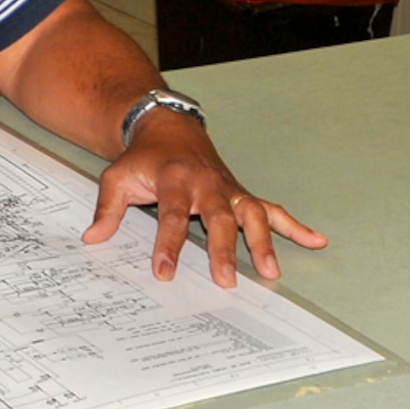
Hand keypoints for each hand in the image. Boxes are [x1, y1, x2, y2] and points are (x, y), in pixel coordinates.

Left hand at [82, 108, 326, 286]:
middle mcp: (207, 183)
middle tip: (225, 280)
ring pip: (251, 214)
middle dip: (223, 249)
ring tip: (271, 271)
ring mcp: (228, 188)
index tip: (165, 272)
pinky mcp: (241, 193)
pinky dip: (294, 225)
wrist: (168, 128)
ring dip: (263, 242)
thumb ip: (107, 209)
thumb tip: (93, 239)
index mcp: (174, 179)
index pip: (172, 216)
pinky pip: (271, 209)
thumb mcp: (117, 177)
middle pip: (219, 218)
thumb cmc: (143, 159)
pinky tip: (316, 240)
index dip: (168, 245)